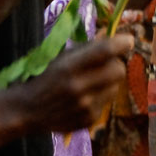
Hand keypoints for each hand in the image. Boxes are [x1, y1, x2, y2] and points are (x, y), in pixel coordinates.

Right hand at [9, 34, 133, 132]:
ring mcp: (85, 107)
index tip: (128, 40)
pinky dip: (100, 96)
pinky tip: (84, 98)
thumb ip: (85, 49)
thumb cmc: (43, 77)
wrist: (27, 110)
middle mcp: (79, 88)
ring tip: (91, 82)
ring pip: (115, 87)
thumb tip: (110, 35)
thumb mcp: (59, 57)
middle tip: (106, 63)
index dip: (121, 43)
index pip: (104, 51)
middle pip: (118, 70)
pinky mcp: (89, 120)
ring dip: (108, 81)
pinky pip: (106, 102)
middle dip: (115, 64)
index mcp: (68, 67)